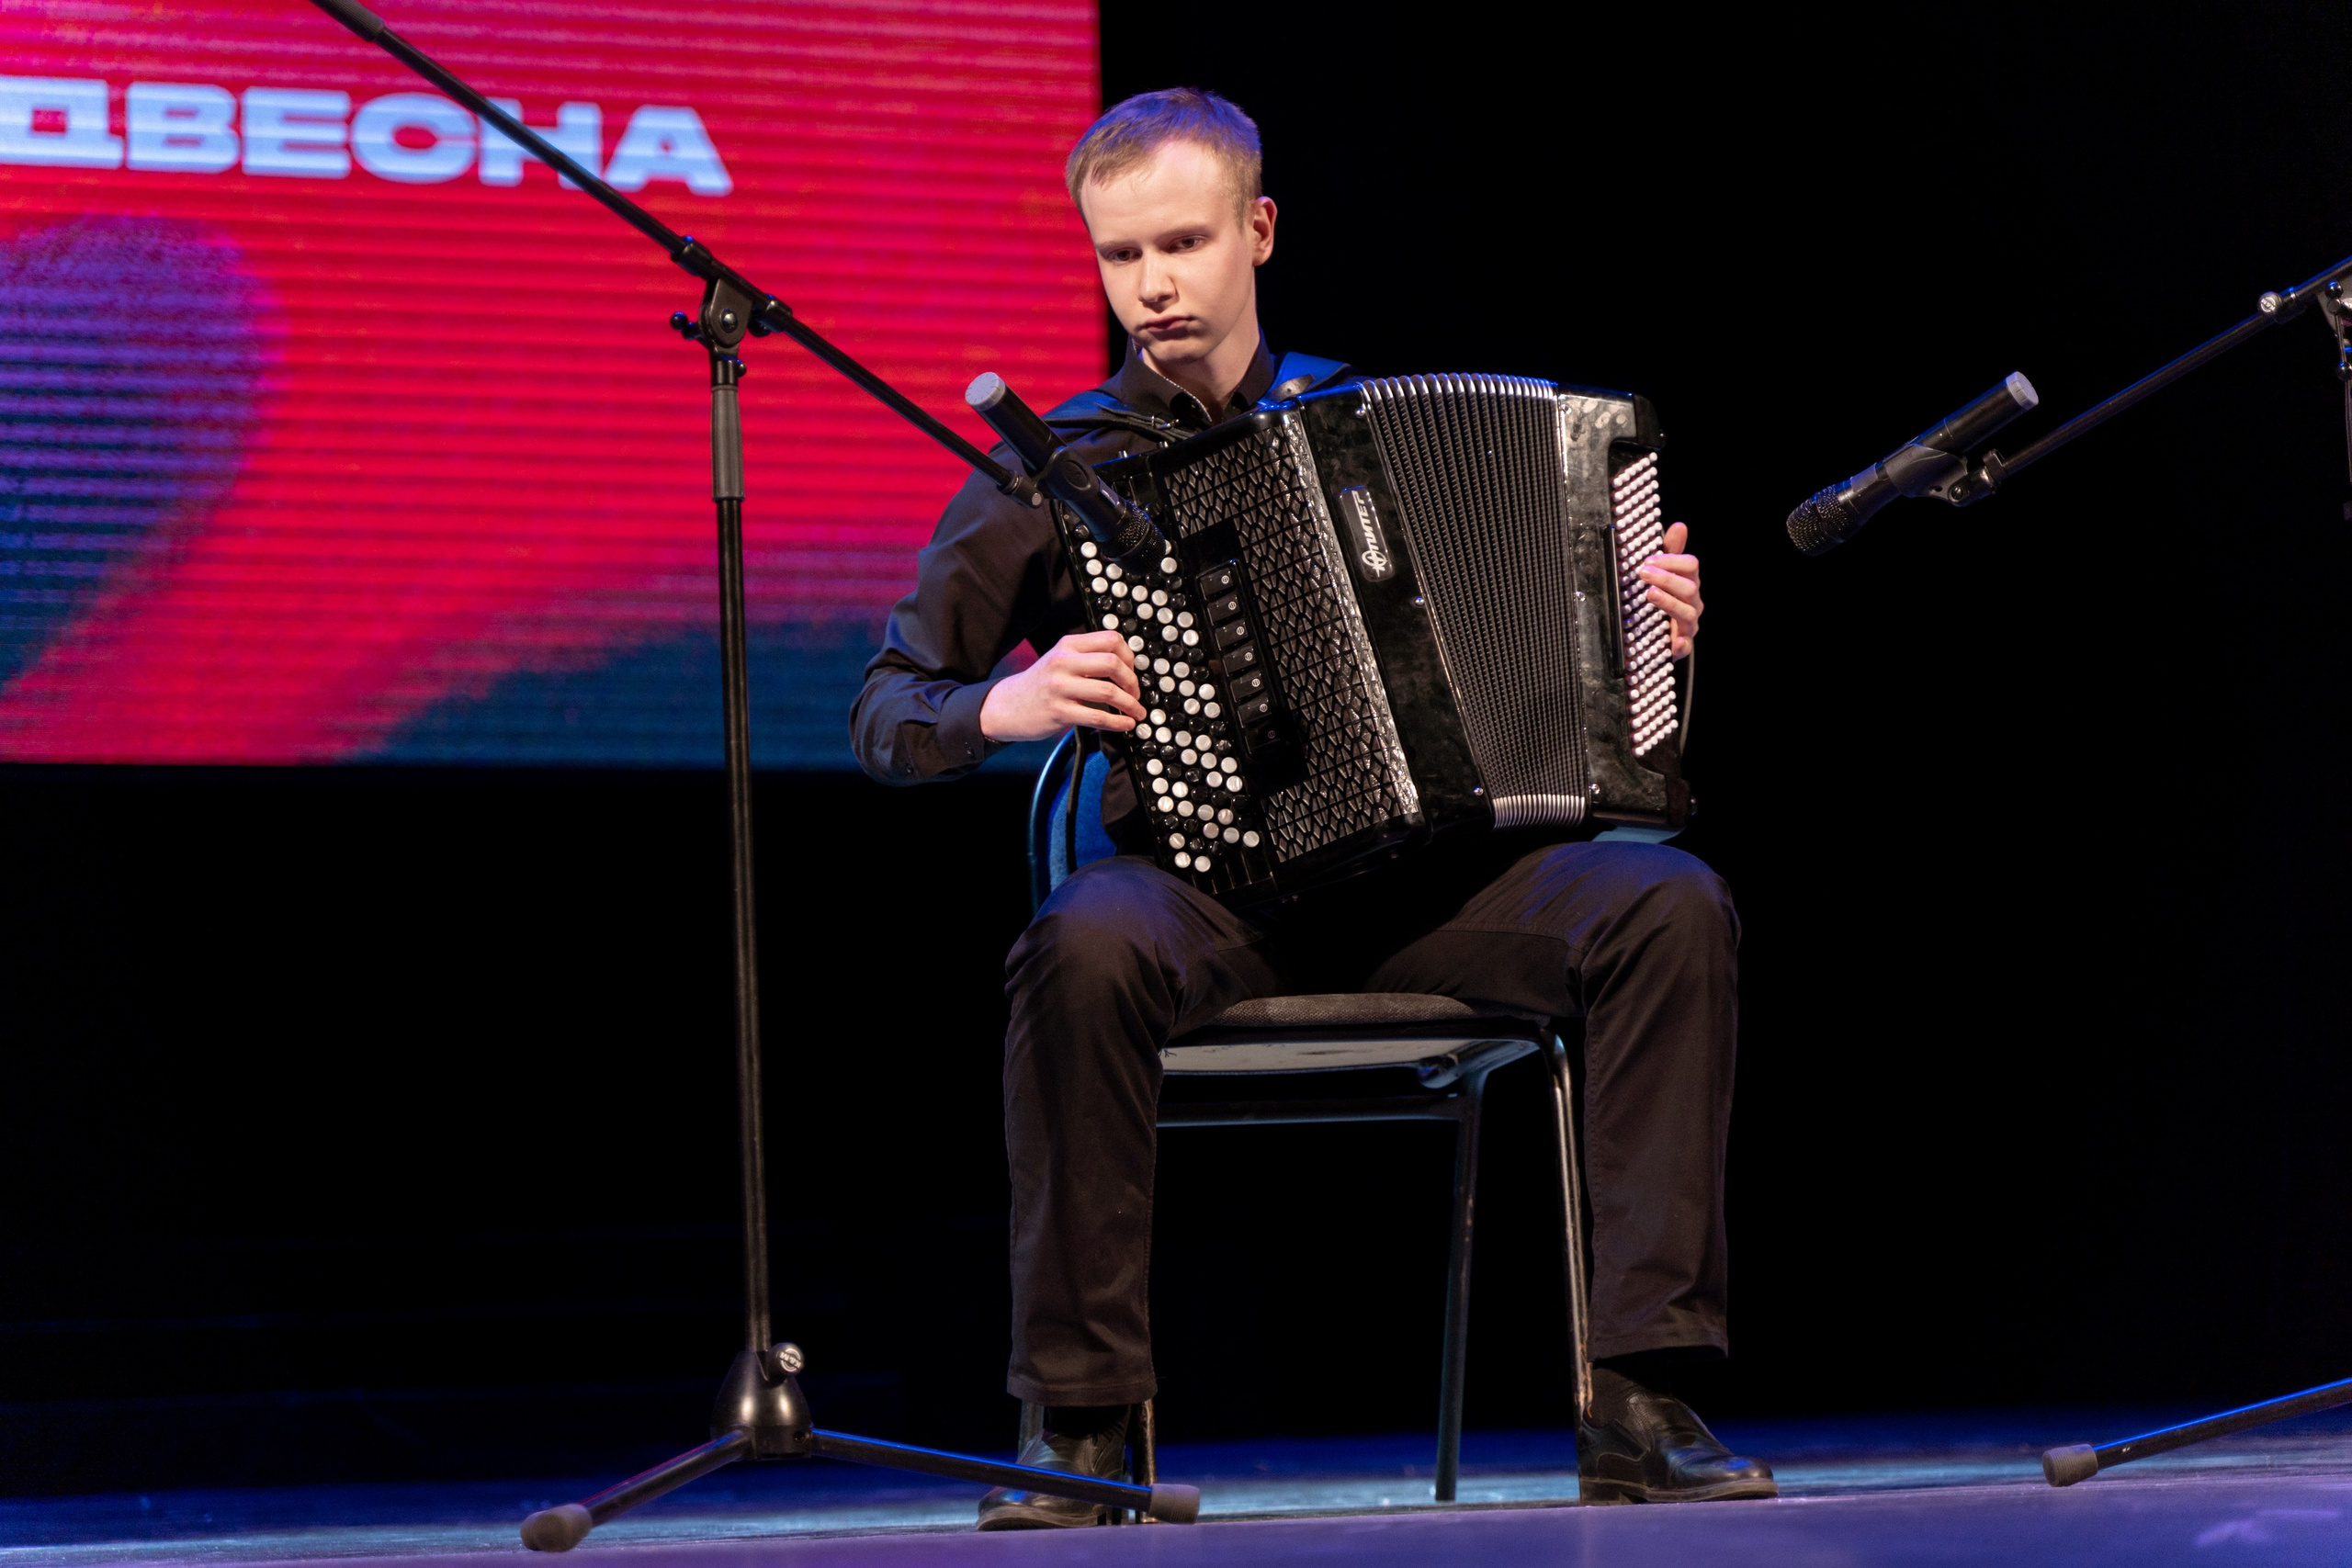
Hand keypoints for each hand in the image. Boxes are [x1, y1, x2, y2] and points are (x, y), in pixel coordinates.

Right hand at [980, 630, 1145, 742]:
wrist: (1008, 706)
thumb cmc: (1040, 684)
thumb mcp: (1060, 659)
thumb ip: (1087, 657)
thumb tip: (1127, 669)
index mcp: (1068, 645)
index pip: (1111, 640)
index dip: (1129, 657)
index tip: (1132, 672)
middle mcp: (1063, 662)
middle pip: (1113, 663)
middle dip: (1133, 682)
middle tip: (1136, 695)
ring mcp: (1060, 687)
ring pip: (1108, 691)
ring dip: (1130, 705)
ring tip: (1136, 713)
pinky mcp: (1059, 712)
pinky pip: (1097, 717)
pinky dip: (1118, 722)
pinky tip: (1124, 725)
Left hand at [1634, 522, 1702, 659]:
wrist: (1665, 636)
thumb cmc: (1667, 600)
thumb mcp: (1666, 574)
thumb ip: (1671, 552)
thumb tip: (1680, 526)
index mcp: (1690, 582)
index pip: (1691, 565)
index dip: (1671, 560)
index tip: (1648, 559)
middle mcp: (1693, 602)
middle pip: (1689, 587)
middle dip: (1666, 578)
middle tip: (1643, 573)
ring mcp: (1690, 624)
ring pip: (1686, 612)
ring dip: (1669, 602)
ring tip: (1650, 594)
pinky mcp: (1684, 645)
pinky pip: (1686, 646)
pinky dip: (1683, 644)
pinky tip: (1675, 641)